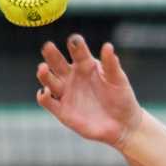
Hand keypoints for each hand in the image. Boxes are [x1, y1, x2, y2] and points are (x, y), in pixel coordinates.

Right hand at [36, 34, 143, 148]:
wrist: (123, 125)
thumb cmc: (122, 99)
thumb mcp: (119, 81)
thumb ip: (111, 64)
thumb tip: (108, 46)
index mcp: (86, 66)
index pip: (77, 52)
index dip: (75, 45)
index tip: (74, 40)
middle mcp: (72, 77)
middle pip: (57, 63)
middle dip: (51, 54)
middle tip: (48, 46)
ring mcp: (66, 93)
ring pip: (49, 80)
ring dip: (43, 74)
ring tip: (43, 67)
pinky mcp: (62, 111)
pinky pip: (48, 102)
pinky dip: (44, 97)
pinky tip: (46, 92)